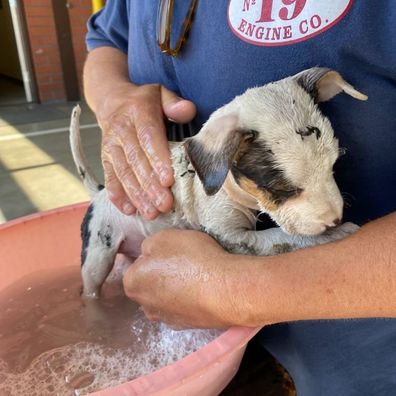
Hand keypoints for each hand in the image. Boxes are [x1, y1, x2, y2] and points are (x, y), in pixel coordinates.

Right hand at [96, 83, 195, 218]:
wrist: (111, 101)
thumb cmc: (144, 101)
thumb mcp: (160, 94)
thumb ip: (174, 103)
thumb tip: (188, 110)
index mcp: (138, 112)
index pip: (148, 138)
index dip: (157, 160)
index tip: (168, 180)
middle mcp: (121, 131)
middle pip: (136, 161)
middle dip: (150, 185)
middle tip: (164, 205)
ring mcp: (111, 147)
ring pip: (123, 173)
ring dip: (137, 195)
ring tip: (151, 212)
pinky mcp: (106, 159)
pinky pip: (110, 178)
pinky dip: (118, 195)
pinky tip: (129, 210)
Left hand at [123, 229, 243, 328]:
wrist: (224, 289)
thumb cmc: (191, 258)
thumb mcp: (164, 237)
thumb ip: (148, 245)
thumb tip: (148, 255)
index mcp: (132, 282)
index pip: (137, 265)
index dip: (154, 255)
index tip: (171, 251)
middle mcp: (143, 304)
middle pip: (150, 283)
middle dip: (162, 273)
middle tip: (183, 262)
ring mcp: (164, 318)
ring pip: (166, 297)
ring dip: (175, 288)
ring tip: (196, 277)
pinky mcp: (185, 326)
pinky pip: (182, 308)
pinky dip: (189, 300)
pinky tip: (203, 290)